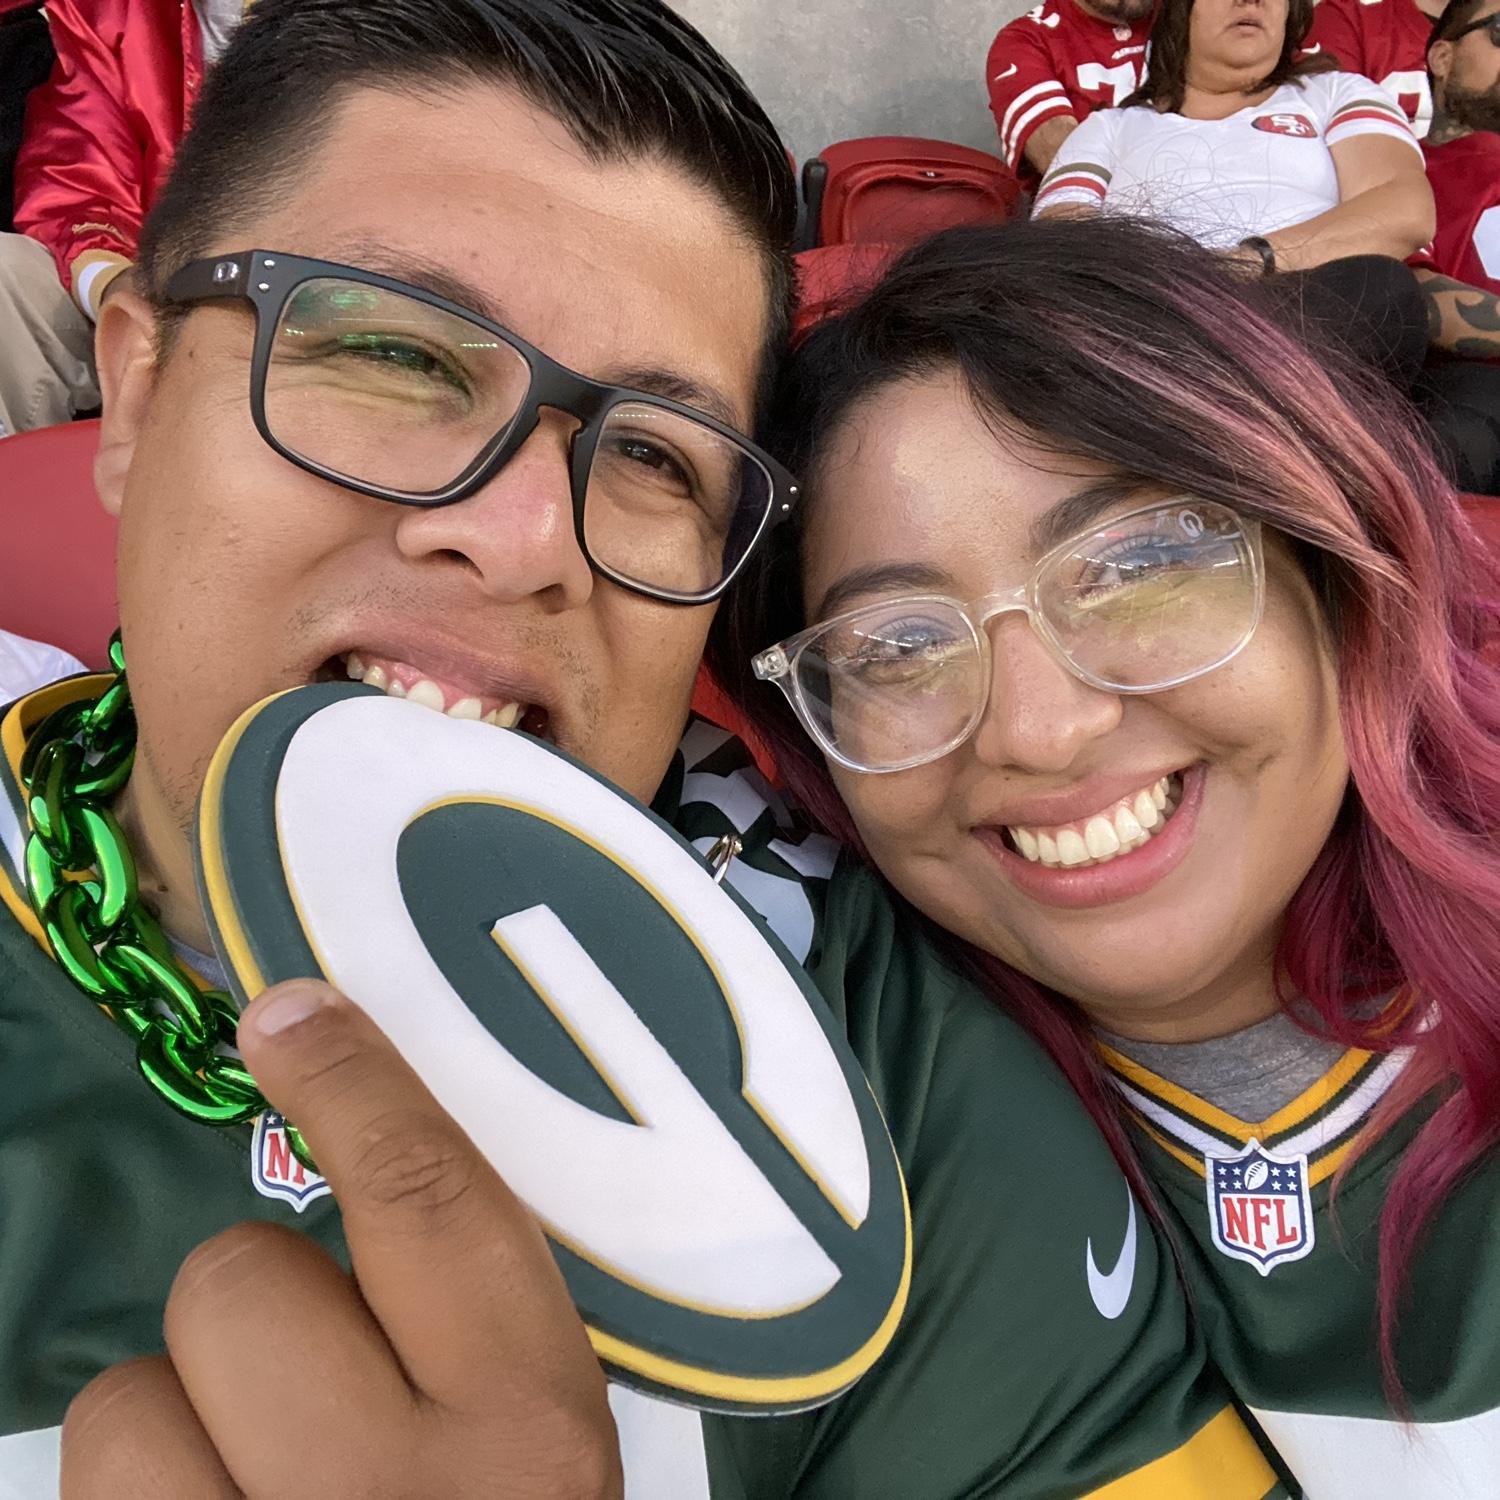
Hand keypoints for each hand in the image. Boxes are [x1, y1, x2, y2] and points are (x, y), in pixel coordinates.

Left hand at [59, 979, 621, 1499]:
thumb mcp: (536, 1453)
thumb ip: (467, 1325)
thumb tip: (356, 1166)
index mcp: (526, 1436)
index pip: (429, 1204)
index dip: (356, 1087)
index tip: (290, 1013)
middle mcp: (393, 1499)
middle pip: (236, 1288)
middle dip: (257, 1318)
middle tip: (316, 1391)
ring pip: (124, 1404)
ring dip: (175, 1427)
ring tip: (248, 1486)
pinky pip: (89, 1499)